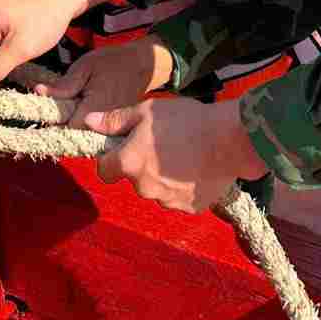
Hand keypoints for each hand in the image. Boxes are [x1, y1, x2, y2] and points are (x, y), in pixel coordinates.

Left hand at [33, 39, 174, 126]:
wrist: (142, 65)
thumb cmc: (113, 62)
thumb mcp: (85, 67)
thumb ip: (64, 85)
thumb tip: (38, 92)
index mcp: (94, 110)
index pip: (66, 127)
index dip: (54, 120)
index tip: (46, 109)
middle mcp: (104, 126)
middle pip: (74, 136)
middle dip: (63, 124)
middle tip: (62, 105)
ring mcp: (112, 130)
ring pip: (84, 136)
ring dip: (74, 124)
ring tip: (76, 104)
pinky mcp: (115, 129)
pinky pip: (94, 133)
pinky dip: (86, 124)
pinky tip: (85, 108)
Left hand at [84, 95, 267, 213]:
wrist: (231, 139)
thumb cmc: (187, 120)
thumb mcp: (146, 111)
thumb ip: (115, 120)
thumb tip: (89, 122)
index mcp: (129, 163)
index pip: (104, 171)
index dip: (111, 159)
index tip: (125, 147)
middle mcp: (144, 188)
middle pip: (133, 180)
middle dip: (141, 166)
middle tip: (162, 145)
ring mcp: (168, 201)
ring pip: (156, 190)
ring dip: (162, 178)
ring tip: (183, 155)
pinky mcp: (190, 208)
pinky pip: (178, 199)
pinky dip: (183, 187)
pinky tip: (196, 168)